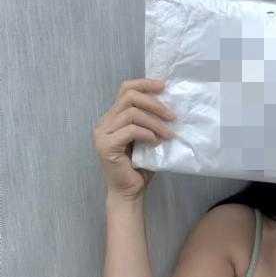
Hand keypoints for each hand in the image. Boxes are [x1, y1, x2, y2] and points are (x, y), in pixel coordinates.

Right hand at [92, 77, 176, 200]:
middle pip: (129, 96)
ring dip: (155, 122)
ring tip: (169, 134)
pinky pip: (130, 130)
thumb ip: (152, 121)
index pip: (126, 89)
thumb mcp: (148, 138)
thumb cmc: (141, 167)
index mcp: (113, 118)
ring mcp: (102, 134)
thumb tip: (173, 105)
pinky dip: (147, 133)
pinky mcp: (106, 146)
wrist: (130, 192)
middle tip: (172, 116)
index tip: (164, 86)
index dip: (145, 84)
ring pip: (132, 113)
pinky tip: (156, 142)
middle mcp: (104, 123)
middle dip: (154, 103)